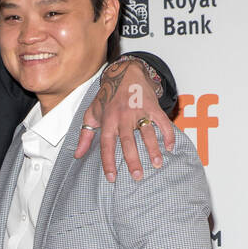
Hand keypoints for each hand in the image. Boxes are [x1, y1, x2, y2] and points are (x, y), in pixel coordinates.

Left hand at [75, 59, 175, 182]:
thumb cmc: (107, 96)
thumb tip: (77, 155)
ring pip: (147, 132)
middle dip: (133, 160)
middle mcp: (123, 116)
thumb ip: (85, 136)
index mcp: (108, 120)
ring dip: (153, 149)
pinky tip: (170, 147)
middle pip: (128, 141)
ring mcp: (139, 111)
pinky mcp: (152, 106)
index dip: (108, 162)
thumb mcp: (91, 114)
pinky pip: (162, 121)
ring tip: (157, 164)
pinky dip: (168, 134)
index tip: (112, 177)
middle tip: (137, 176)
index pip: (107, 145)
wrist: (124, 71)